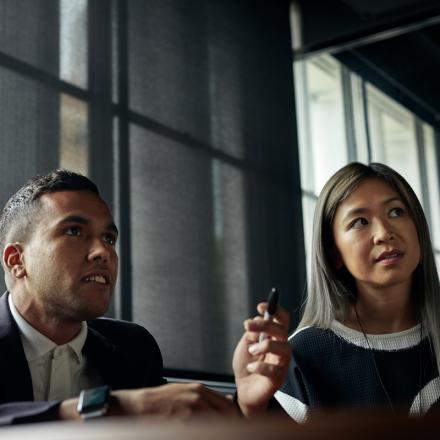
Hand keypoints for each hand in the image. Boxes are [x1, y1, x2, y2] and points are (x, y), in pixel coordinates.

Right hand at [60, 383, 236, 420]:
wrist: (136, 407)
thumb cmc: (159, 400)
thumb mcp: (184, 392)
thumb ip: (205, 397)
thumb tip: (227, 401)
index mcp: (199, 391)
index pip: (229, 406)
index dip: (236, 419)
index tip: (239, 427)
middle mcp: (198, 400)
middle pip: (227, 417)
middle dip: (232, 426)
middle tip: (234, 431)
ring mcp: (190, 414)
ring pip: (217, 425)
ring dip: (220, 430)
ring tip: (216, 431)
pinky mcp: (182, 426)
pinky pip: (202, 429)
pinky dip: (207, 432)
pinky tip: (200, 432)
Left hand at [232, 303, 290, 416]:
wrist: (243, 388)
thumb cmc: (247, 363)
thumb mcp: (246, 343)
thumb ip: (252, 332)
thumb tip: (257, 320)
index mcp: (275, 337)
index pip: (282, 320)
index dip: (275, 310)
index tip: (260, 306)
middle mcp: (281, 348)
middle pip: (281, 331)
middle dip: (264, 325)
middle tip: (247, 326)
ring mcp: (281, 364)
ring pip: (284, 348)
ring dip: (265, 345)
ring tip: (251, 350)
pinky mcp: (277, 379)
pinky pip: (274, 370)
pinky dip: (260, 366)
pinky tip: (251, 367)